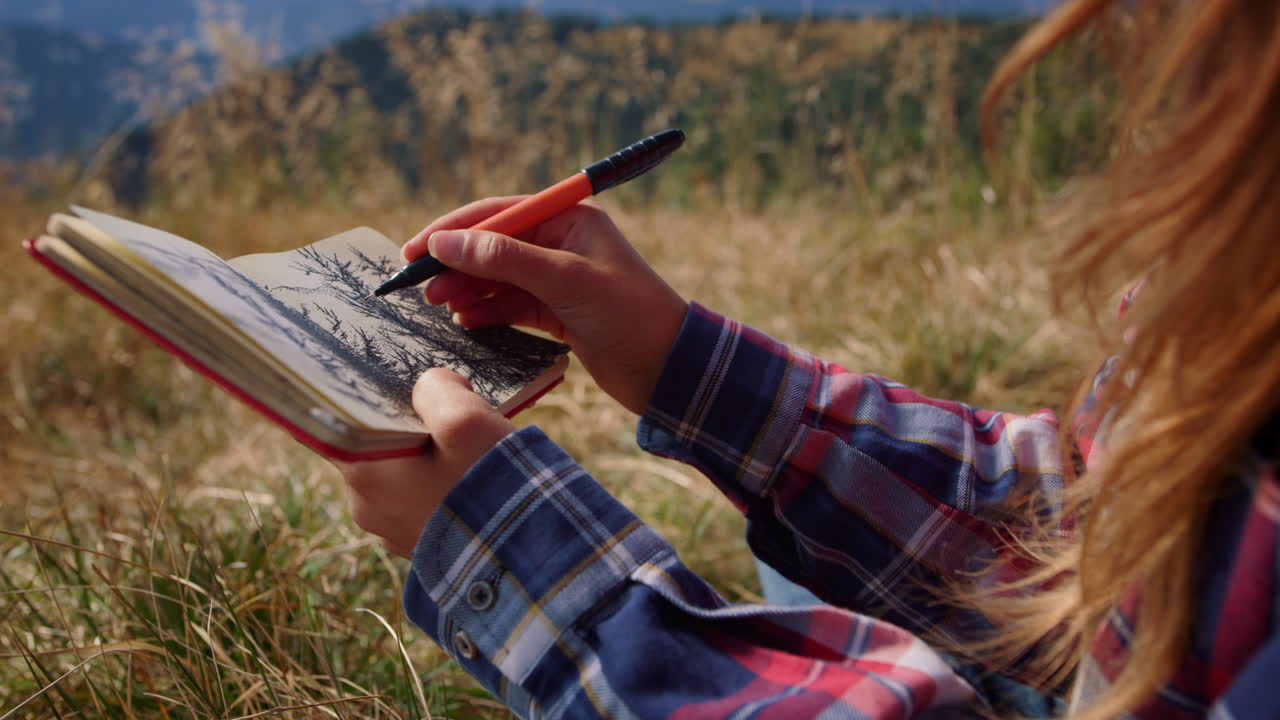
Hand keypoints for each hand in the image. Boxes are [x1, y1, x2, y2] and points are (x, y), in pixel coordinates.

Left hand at [335, 369, 514, 557]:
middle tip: (456, 412)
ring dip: (432, 456)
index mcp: (364, 473)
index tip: (398, 383)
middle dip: (412, 424)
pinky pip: (424, 500)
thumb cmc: (491, 489)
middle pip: (378, 443)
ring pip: (404, 472)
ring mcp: (394, 532)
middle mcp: (368, 507)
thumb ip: (437, 389)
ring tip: (475, 450)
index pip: (339, 420)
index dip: (365, 395)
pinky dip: (444, 484)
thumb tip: (431, 385)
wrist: (531, 563)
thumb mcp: (467, 419)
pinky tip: (477, 480)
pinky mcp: (423, 546)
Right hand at [402, 198, 686, 414]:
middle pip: (493, 246)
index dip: (453, 231)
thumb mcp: (565, 281)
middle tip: (419, 290)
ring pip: (498, 279)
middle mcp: (562, 244)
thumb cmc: (628, 315)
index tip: (414, 252)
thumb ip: (504, 259)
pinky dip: (487, 313)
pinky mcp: (559, 313)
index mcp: (570, 219)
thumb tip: (445, 243)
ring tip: (439, 309)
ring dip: (467, 291)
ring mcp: (559, 279)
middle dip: (456, 265)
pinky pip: (511, 306)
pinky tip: (466, 323)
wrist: (670, 369)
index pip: (498, 214)